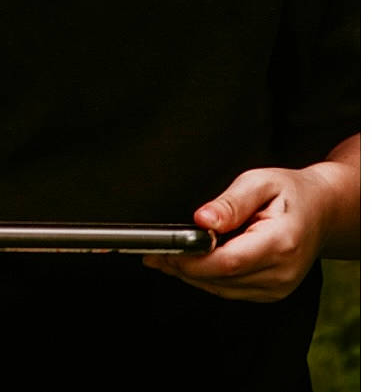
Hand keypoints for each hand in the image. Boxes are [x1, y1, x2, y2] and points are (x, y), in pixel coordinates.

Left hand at [143, 165, 336, 302]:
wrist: (321, 211)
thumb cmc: (289, 192)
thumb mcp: (259, 181)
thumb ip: (230, 202)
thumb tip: (201, 219)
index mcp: (281, 242)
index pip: (229, 261)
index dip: (193, 259)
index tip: (165, 249)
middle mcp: (282, 272)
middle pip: (221, 278)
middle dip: (183, 267)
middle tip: (152, 252)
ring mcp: (278, 287)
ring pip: (222, 288)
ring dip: (190, 275)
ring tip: (161, 257)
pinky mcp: (271, 293)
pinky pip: (230, 290)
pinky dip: (206, 278)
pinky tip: (186, 264)